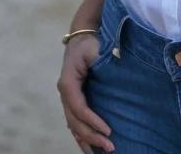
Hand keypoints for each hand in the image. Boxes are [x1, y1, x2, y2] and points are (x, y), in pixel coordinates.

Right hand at [56, 35, 115, 152]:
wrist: (81, 39)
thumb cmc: (89, 43)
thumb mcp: (94, 48)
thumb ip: (101, 59)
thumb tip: (115, 69)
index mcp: (68, 82)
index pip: (78, 106)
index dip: (91, 120)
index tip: (108, 130)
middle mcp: (65, 93)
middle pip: (75, 121)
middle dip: (91, 136)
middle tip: (110, 147)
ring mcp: (68, 99)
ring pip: (73, 125)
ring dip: (86, 140)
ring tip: (103, 152)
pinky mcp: (73, 102)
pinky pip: (75, 123)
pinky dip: (82, 136)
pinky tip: (91, 148)